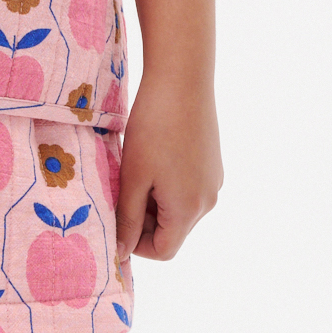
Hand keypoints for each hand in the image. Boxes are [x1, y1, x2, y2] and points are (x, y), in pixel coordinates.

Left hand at [113, 70, 222, 264]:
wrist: (183, 79)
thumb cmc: (153, 128)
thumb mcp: (133, 177)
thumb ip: (127, 219)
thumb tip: (121, 253)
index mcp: (189, 209)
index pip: (164, 250)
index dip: (136, 243)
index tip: (117, 218)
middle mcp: (208, 200)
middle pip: (172, 230)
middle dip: (144, 220)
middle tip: (121, 190)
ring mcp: (214, 181)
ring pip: (179, 209)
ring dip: (154, 200)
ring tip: (136, 170)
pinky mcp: (213, 164)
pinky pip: (188, 189)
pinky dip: (167, 184)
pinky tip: (153, 157)